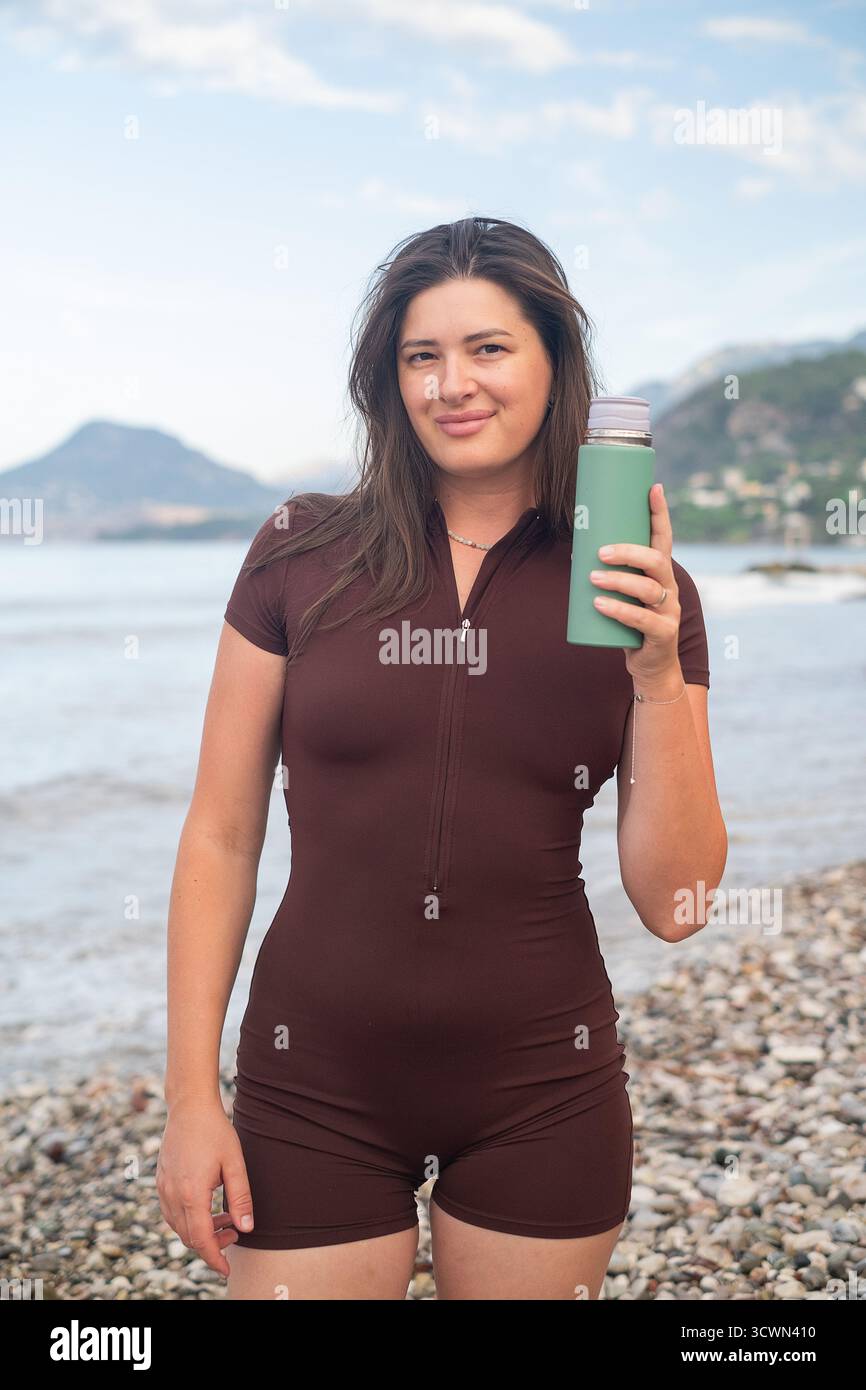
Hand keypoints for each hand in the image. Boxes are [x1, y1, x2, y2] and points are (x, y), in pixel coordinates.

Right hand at [156, 1098, 253, 1277]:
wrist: (189, 1106)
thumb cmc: (215, 1131)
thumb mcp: (234, 1163)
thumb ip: (241, 1197)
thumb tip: (247, 1228)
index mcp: (191, 1194)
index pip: (201, 1240)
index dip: (214, 1258)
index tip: (226, 1270)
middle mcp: (172, 1195)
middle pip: (189, 1237)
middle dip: (212, 1244)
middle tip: (235, 1234)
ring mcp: (163, 1188)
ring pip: (179, 1226)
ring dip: (200, 1231)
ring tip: (226, 1219)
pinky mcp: (161, 1181)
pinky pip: (172, 1212)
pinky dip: (189, 1219)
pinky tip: (207, 1207)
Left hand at [588, 482, 682, 690]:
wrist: (651, 665)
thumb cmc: (631, 623)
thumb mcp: (623, 594)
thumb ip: (607, 573)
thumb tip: (574, 548)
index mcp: (661, 574)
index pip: (664, 538)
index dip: (660, 513)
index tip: (653, 488)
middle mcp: (669, 588)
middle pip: (657, 561)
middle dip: (630, 552)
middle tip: (601, 552)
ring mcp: (668, 611)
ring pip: (647, 589)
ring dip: (618, 580)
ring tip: (593, 577)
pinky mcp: (662, 633)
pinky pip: (641, 619)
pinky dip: (618, 610)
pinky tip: (599, 604)